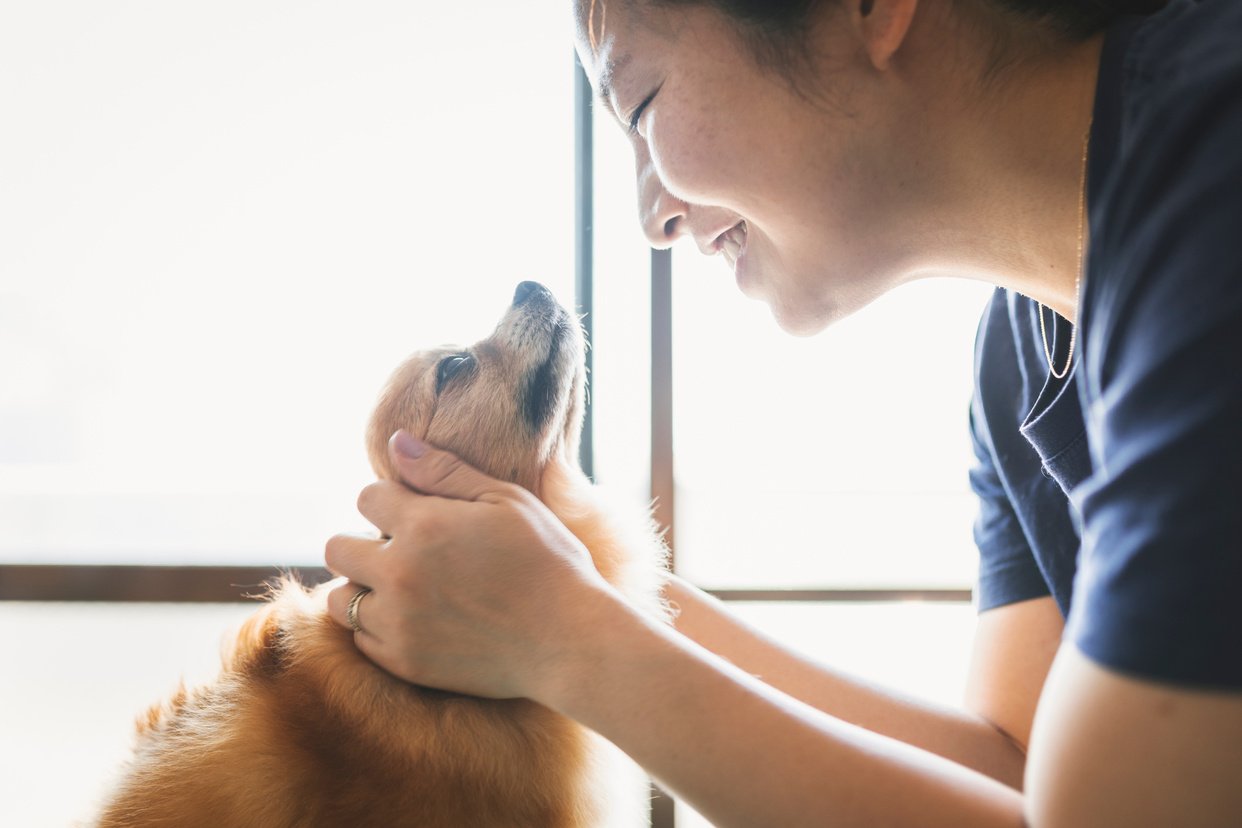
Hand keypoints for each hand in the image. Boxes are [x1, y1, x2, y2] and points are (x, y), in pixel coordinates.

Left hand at [325, 430, 615, 700]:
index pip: (367, 498)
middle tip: (404, 550)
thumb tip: (396, 442)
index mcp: (423, 526)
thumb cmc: (549, 563)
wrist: (570, 642)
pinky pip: (362, 639)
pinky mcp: (404, 662)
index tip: (419, 512)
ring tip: (406, 587)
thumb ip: (445, 470)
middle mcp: (399, 574)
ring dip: (365, 588)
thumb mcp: (507, 501)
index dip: (392, 500)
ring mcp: (397, 623)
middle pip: (336, 548)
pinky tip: (418, 619)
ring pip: (341, 599)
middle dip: (363, 542)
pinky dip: (379, 626)